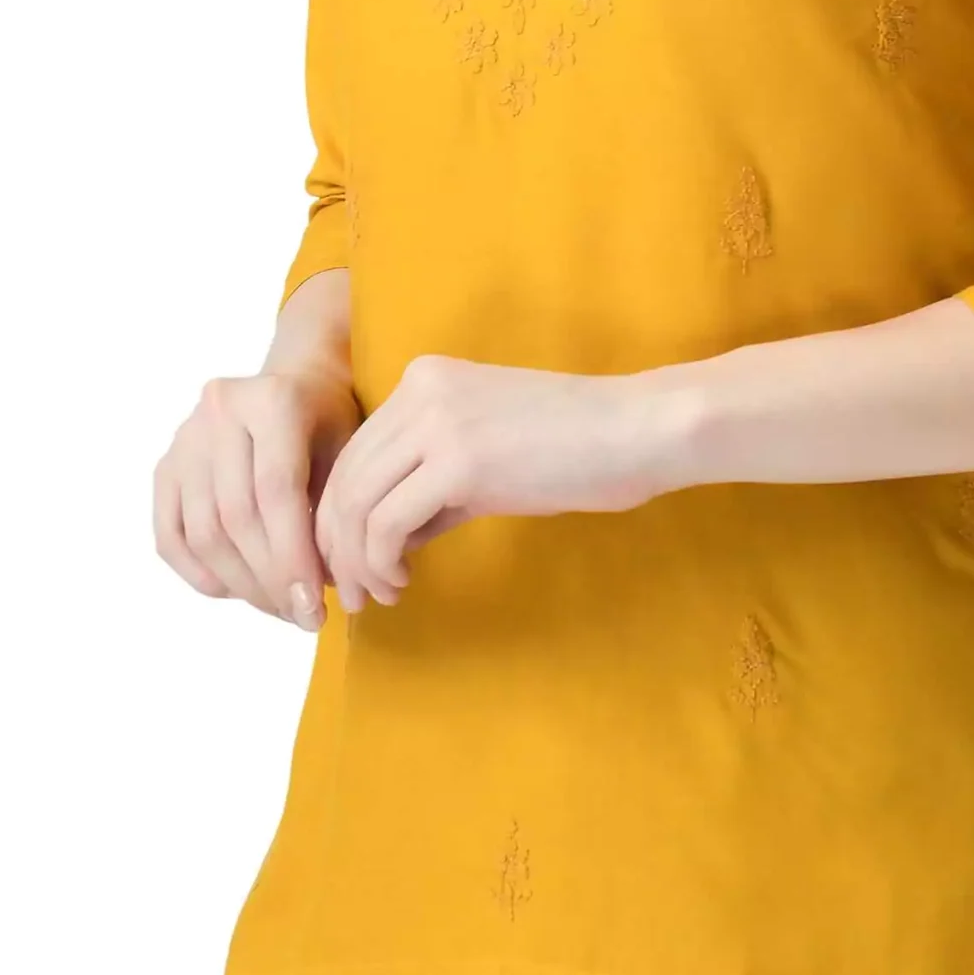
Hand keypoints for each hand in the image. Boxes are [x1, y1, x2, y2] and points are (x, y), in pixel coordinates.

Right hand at [153, 366, 361, 631]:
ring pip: (203, 533)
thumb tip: (323, 592)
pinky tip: (238, 590)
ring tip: (278, 608)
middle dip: (270, 580)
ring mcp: (184, 439)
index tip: (315, 605)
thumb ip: (335, 512)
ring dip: (241, 585)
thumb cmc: (332, 421)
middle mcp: (219, 412)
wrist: (297, 382)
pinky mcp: (164, 467)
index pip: (275, 490)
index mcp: (272, 400)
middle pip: (236, 516)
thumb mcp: (350, 450)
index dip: (293, 556)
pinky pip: (171, 537)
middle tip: (302, 617)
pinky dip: (202, 574)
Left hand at [315, 354, 661, 610]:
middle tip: (356, 594)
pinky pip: (387, 524)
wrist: (636, 429)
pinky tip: (406, 579)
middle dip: (337, 546)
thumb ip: (433, 485)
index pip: (354, 454)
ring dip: (358, 562)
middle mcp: (419, 390)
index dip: (340, 517)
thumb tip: (388, 539)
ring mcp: (437, 423)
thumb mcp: (486, 453)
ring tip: (382, 594)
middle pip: (343, 479)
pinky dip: (383, 561)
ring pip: (355, 503)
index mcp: (424, 380)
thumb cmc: (576, 446)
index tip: (356, 564)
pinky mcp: (459, 463)